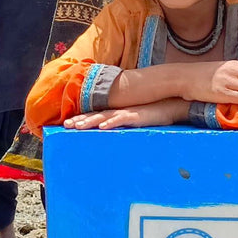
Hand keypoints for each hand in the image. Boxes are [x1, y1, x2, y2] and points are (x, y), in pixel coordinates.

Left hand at [64, 98, 189, 128]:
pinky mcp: (136, 116)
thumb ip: (124, 124)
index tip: (67, 124)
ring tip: (77, 126)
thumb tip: (114, 131)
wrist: (171, 105)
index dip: (81, 118)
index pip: (95, 115)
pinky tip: (102, 127)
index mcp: (117, 112)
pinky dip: (111, 122)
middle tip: (66, 125)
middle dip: (79, 120)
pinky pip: (121, 119)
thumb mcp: (135, 120)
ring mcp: (126, 112)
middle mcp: (118, 111)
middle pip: (95, 115)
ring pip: (104, 117)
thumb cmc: (153, 113)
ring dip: (90, 121)